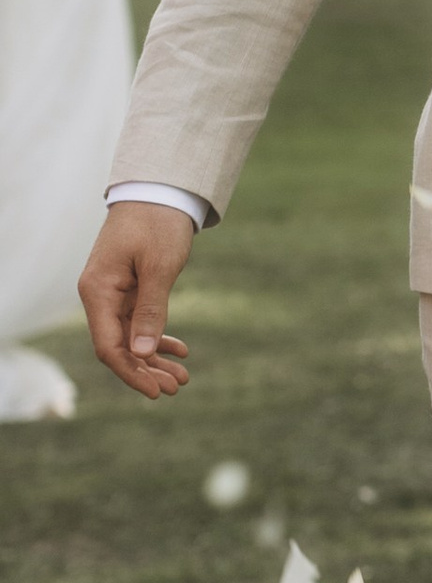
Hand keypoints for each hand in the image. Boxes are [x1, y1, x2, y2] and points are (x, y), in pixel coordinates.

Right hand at [78, 204, 196, 397]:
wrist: (159, 191)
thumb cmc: (158, 223)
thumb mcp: (159, 267)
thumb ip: (151, 310)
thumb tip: (143, 351)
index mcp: (98, 291)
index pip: (109, 346)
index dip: (132, 372)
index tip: (156, 392)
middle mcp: (99, 295)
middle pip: (119, 346)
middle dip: (146, 370)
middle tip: (177, 387)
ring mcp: (112, 293)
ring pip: (130, 337)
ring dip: (154, 358)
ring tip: (182, 377)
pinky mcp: (127, 288)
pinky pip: (138, 322)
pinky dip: (158, 337)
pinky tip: (180, 350)